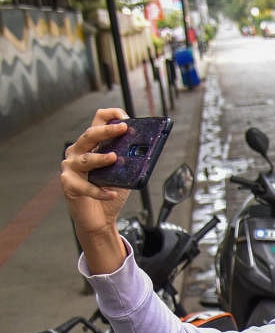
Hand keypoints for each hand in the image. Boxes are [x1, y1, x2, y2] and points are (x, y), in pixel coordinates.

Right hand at [61, 109, 134, 233]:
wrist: (99, 217)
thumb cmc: (110, 190)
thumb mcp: (124, 172)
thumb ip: (130, 160)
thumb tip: (147, 151)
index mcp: (92, 144)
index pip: (98, 120)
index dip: (110, 115)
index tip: (125, 117)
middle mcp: (78, 152)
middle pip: (90, 135)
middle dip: (107, 130)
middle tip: (123, 129)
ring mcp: (71, 167)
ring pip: (86, 159)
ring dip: (101, 158)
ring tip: (114, 158)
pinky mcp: (69, 185)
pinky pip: (85, 187)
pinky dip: (100, 191)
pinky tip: (112, 193)